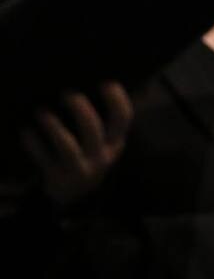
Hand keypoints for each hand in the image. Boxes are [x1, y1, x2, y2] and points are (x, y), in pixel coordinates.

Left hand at [20, 83, 133, 205]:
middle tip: (67, 94)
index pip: (123, 119)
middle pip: (93, 130)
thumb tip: (110, 85)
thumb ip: (107, 120)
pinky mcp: (58, 177)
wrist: (76, 195)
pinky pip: (44, 159)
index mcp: (115, 143)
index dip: (117, 100)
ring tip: (41, 112)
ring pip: (68, 147)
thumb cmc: (90, 156)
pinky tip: (26, 131)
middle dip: (81, 110)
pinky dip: (34, 145)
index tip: (106, 83)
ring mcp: (80, 168)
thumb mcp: (106, 142)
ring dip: (54, 128)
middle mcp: (101, 156)